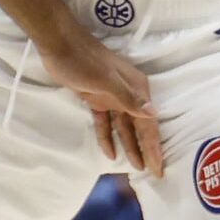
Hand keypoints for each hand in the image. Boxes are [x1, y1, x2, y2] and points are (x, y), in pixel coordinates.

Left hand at [37, 28, 162, 177]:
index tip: (159, 169)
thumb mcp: (107, 81)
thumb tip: (154, 113)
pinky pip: (105, 123)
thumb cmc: (85, 61)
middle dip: (146, 150)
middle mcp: (128, 93)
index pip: (149, 123)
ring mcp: (111, 96)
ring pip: (123, 126)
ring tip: (135, 168)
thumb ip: (129, 99)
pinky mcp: (95, 99)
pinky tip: (109, 153)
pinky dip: (107, 137)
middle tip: (152, 174)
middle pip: (139, 127)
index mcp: (137, 88)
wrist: (59, 45)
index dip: (154, 147)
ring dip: (129, 146)